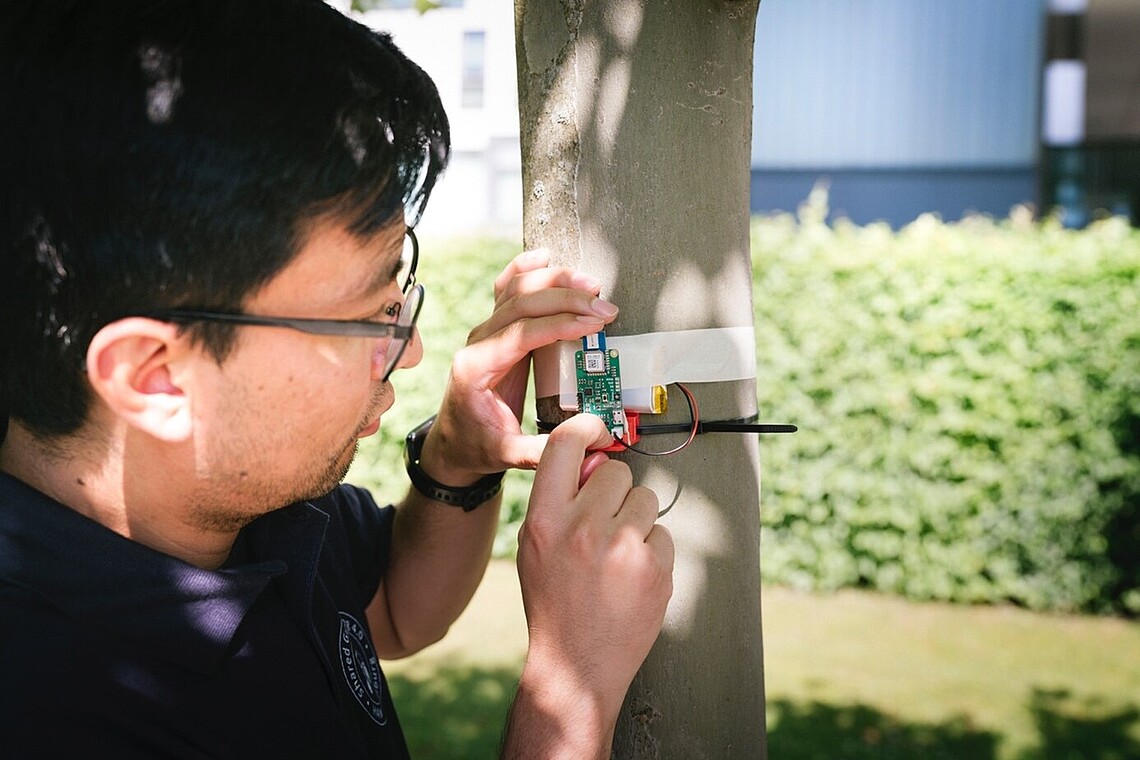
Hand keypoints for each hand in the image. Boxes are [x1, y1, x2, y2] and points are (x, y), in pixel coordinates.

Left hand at [420, 249, 617, 484]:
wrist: (453, 443)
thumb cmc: (477, 445)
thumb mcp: (508, 455)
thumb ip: (545, 450)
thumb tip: (590, 439)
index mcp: (476, 368)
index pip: (522, 333)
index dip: (560, 324)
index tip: (594, 324)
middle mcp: (478, 342)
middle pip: (522, 303)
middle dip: (567, 298)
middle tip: (604, 307)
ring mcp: (485, 332)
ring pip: (517, 290)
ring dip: (555, 281)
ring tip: (591, 286)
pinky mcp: (496, 330)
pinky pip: (508, 289)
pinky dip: (526, 269)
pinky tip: (545, 257)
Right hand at [505, 414, 674, 756]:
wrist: (575, 665)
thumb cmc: (553, 603)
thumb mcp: (535, 546)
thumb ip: (560, 501)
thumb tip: (597, 461)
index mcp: (544, 520)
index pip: (565, 444)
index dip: (585, 427)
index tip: (596, 429)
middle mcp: (582, 528)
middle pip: (615, 471)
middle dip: (614, 492)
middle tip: (603, 526)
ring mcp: (622, 548)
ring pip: (644, 498)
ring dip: (636, 520)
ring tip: (617, 556)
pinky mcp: (655, 568)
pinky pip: (662, 532)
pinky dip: (652, 550)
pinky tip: (632, 577)